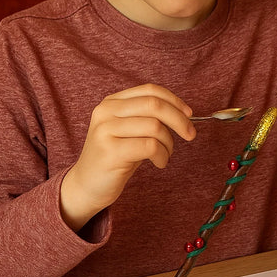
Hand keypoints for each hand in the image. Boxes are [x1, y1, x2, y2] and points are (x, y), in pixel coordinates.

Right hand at [60, 84, 195, 230]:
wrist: (87, 185)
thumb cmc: (115, 157)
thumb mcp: (129, 130)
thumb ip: (148, 116)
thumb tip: (183, 113)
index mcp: (112, 102)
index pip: (150, 91)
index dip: (174, 100)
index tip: (189, 114)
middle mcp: (106, 112)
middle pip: (154, 105)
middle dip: (179, 120)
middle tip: (190, 134)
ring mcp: (106, 130)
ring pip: (154, 127)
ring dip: (169, 143)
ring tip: (165, 154)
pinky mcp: (110, 151)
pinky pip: (150, 146)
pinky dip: (162, 155)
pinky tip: (159, 163)